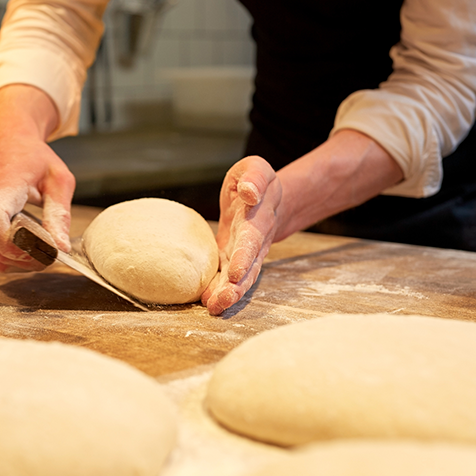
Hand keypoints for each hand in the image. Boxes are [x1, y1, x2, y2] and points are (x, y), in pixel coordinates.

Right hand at [0, 86, 75, 271]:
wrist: (10, 142)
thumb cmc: (35, 158)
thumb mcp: (58, 179)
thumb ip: (59, 214)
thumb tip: (61, 247)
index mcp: (1, 188)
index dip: (16, 242)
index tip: (45, 246)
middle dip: (31, 257)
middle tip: (56, 249)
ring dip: (25, 260)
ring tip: (47, 245)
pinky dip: (17, 256)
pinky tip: (34, 242)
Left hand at [201, 156, 281, 314]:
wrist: (268, 199)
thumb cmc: (256, 181)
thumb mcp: (256, 168)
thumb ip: (253, 178)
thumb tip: (249, 192)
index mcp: (259, 217)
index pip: (251, 239)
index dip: (244, 256)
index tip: (236, 273)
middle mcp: (255, 241)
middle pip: (249, 267)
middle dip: (236, 286)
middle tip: (222, 301)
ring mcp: (247, 254)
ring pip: (242, 279)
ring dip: (230, 294)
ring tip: (215, 307)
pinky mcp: (235, 260)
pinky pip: (231, 279)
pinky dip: (221, 291)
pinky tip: (208, 302)